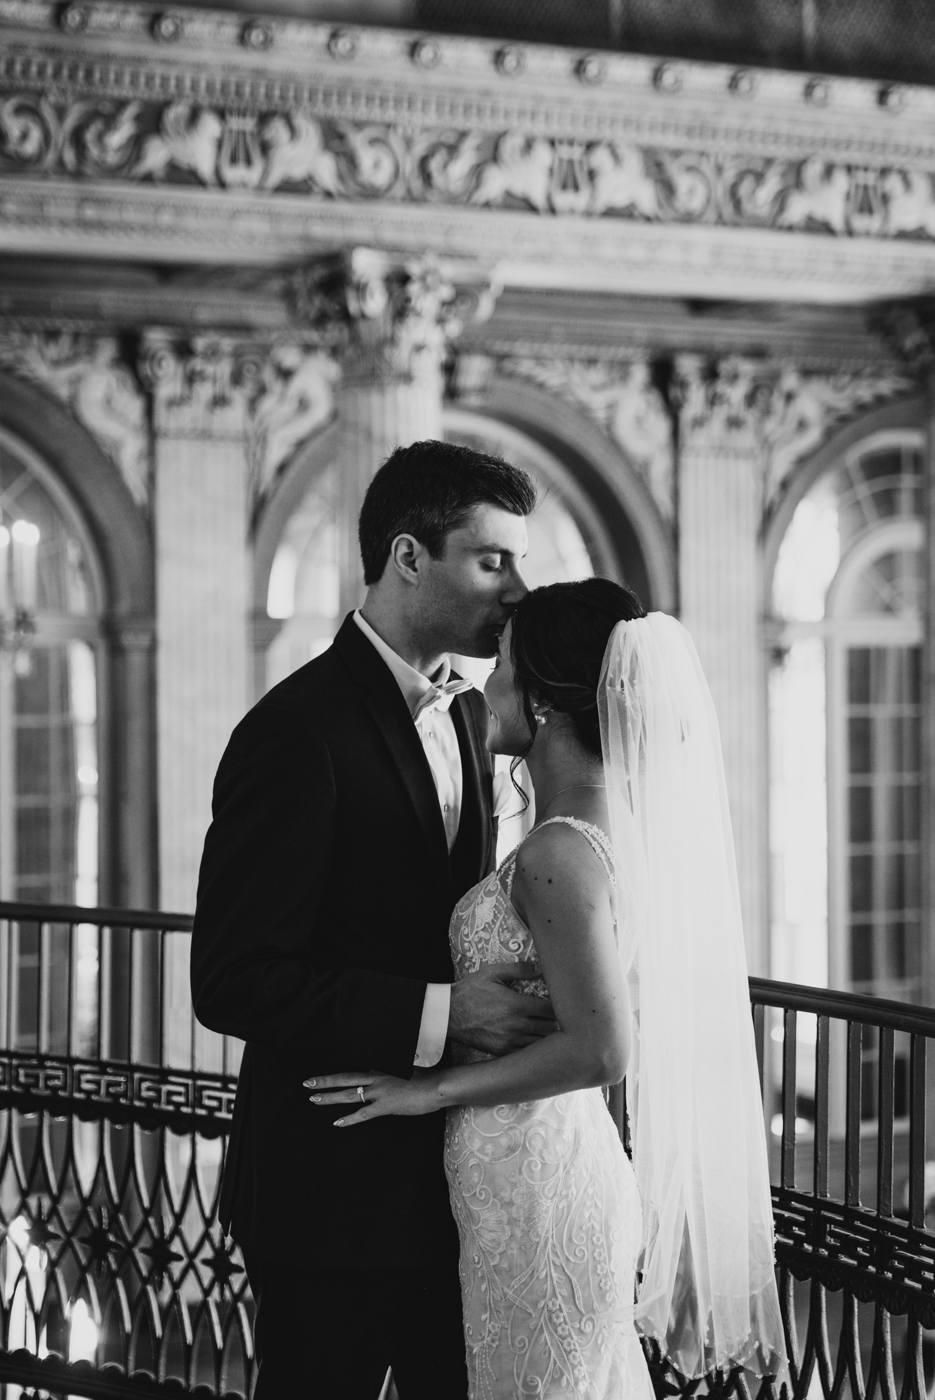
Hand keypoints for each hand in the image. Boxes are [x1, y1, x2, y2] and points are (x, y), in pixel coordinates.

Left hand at [304, 1070, 441, 1126]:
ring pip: (349, 1095)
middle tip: (307, 1083)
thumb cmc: (427, 1078)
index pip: (355, 1069)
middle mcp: (377, 1078)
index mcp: (381, 1068)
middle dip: (324, 1081)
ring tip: (314, 1099)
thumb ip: (397, 1069)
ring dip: (330, 1098)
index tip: (325, 1073)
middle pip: (345, 1079)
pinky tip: (337, 1122)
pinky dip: (349, 1118)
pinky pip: (363, 1113)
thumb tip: (396, 1068)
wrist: (438, 1086)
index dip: (339, 1072)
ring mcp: (380, 1092)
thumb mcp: (408, 1069)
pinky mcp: (385, 1106)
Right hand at [448, 961, 556, 1055]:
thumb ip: (519, 969)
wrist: (448, 1014)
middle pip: (549, 1028)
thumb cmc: (470, 991)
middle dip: (554, 1021)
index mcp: (516, 1005)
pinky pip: (525, 1052)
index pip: (550, 1010)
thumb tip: (540, 967)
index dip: (557, 1006)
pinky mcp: (501, 1051)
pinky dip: (531, 1046)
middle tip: (553, 1014)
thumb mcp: (492, 973)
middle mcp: (516, 1026)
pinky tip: (529, 1036)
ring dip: (545, 1035)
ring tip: (543, 1026)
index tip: (556, 1002)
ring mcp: (509, 1041)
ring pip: (540, 1043)